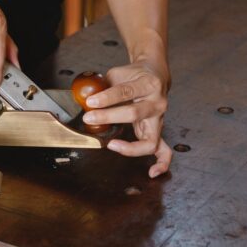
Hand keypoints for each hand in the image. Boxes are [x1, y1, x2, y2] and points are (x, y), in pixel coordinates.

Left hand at [82, 59, 171, 177]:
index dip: (106, 98)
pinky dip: (161, 163)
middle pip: (134, 113)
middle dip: (108, 117)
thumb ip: (102, 86)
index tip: (90, 101)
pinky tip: (151, 172)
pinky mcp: (159, 131)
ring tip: (111, 145)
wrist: (154, 74)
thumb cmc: (133, 76)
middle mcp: (157, 103)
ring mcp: (160, 119)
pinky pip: (164, 151)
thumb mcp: (117, 74)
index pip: (125, 91)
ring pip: (149, 139)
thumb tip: (82, 98)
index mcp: (148, 84)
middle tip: (89, 118)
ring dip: (129, 146)